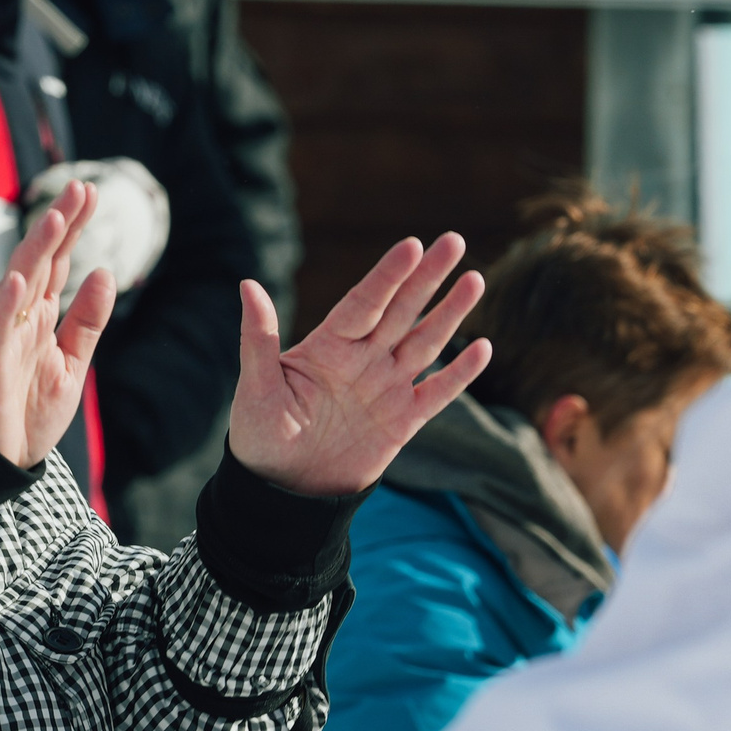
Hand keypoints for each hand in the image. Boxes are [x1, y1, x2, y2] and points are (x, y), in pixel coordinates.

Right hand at [0, 180, 117, 467]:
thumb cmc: (29, 411)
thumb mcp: (73, 363)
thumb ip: (87, 320)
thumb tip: (106, 271)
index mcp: (42, 316)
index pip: (59, 260)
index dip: (74, 227)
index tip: (91, 192)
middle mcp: (21, 317)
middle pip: (41, 260)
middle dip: (59, 223)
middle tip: (80, 188)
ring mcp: (3, 336)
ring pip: (19, 283)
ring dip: (36, 251)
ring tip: (54, 219)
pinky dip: (6, 304)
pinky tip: (18, 281)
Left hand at [228, 233, 492, 496]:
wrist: (283, 491)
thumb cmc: (260, 436)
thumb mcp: (256, 386)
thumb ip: (259, 338)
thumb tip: (247, 285)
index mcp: (329, 346)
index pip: (365, 302)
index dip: (388, 275)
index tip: (412, 246)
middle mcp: (363, 359)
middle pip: (403, 310)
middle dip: (429, 277)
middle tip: (455, 240)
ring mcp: (386, 388)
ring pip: (425, 342)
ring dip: (451, 312)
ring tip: (475, 278)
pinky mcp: (403, 422)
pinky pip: (437, 394)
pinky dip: (460, 373)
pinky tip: (483, 347)